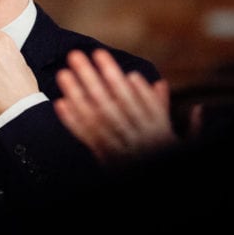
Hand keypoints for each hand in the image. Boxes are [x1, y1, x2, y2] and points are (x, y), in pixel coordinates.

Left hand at [54, 48, 176, 164]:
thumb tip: (161, 83)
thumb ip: (163, 107)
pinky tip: (60, 103)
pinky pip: (86, 138)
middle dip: (90, 77)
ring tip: (63, 73)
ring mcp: (116, 145)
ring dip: (76, 95)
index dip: (112, 74)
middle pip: (107, 102)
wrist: (156, 181)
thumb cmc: (162, 150)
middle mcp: (132, 134)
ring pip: (93, 118)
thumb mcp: (173, 132)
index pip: (128, 95)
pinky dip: (72, 121)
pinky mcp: (104, 157)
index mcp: (151, 125)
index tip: (99, 53)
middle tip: (74, 54)